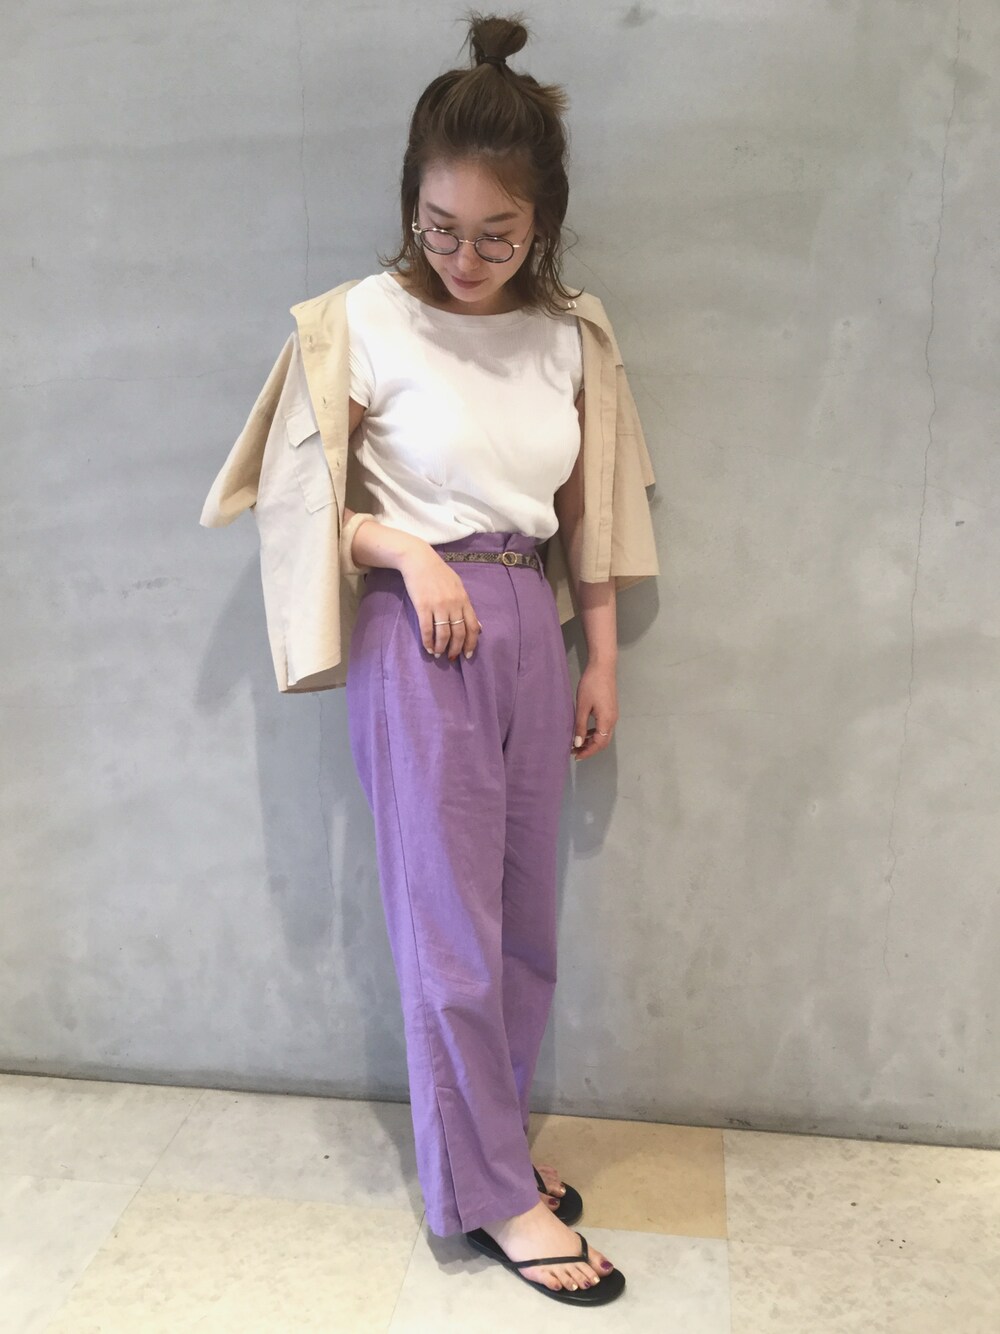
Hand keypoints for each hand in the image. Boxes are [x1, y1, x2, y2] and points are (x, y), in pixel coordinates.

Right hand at [397, 545, 482, 661]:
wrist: (419, 561)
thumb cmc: (438, 573)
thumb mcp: (458, 587)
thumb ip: (466, 606)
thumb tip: (477, 626)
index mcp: (464, 600)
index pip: (472, 626)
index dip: (471, 643)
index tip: (468, 654)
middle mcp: (453, 604)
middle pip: (458, 633)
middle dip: (456, 649)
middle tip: (452, 657)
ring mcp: (438, 606)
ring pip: (443, 634)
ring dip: (442, 647)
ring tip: (438, 654)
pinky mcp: (423, 606)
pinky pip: (427, 629)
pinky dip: (428, 641)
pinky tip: (428, 647)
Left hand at [571, 661, 618, 760]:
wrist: (603, 667)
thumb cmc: (591, 685)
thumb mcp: (582, 706)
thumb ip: (580, 726)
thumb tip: (578, 743)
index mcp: (606, 721)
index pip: (599, 744)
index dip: (588, 751)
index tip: (576, 755)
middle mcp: (613, 720)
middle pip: (603, 742)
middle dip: (590, 749)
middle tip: (575, 751)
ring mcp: (613, 715)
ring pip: (604, 735)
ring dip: (592, 741)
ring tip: (577, 743)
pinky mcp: (611, 710)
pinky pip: (604, 727)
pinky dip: (595, 733)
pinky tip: (584, 731)